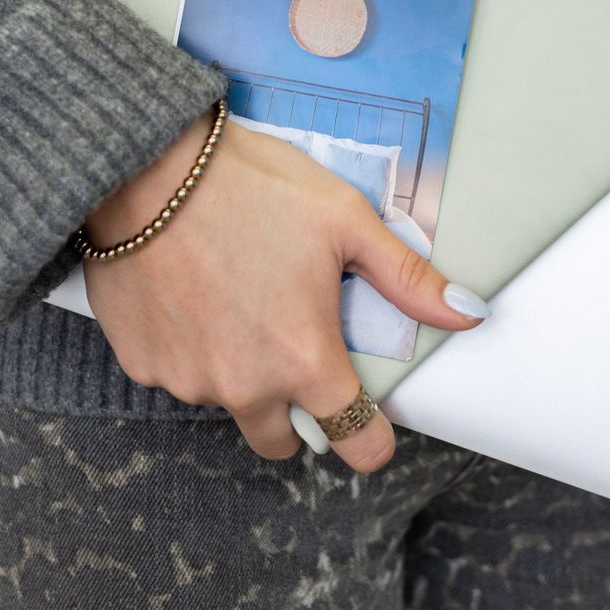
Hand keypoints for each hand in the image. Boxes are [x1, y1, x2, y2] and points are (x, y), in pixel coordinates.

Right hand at [82, 109, 488, 471]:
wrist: (147, 165)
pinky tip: (188, 292)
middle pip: (282, 441)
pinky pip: (175, 373)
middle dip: (293, 410)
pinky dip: (187, 347)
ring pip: (225, 400)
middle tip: (289, 346)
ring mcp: (187, 379)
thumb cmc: (250, 186)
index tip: (368, 420)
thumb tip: (467, 313)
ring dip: (235, 369)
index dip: (370, 437)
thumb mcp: (344, 220)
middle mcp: (244, 385)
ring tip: (232, 295)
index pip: (356, 443)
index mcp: (304, 359)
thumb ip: (406, 278)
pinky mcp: (141, 363)